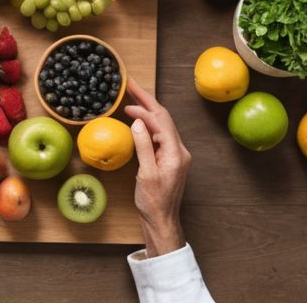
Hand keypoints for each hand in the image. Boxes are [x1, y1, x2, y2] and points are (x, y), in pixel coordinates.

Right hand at [124, 78, 191, 257]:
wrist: (162, 221)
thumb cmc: (153, 201)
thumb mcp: (145, 174)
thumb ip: (143, 146)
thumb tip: (138, 122)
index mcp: (176, 152)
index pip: (161, 120)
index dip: (144, 105)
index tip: (128, 93)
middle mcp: (179, 150)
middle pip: (163, 118)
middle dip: (146, 101)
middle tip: (130, 85)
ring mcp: (175, 154)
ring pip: (162, 125)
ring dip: (146, 111)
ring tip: (130, 99)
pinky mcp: (168, 159)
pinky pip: (159, 135)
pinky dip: (147, 125)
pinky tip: (137, 121)